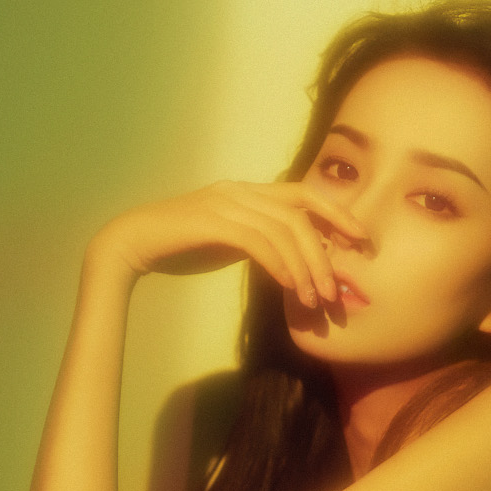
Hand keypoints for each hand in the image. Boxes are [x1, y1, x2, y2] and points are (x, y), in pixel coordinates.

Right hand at [92, 180, 369, 309]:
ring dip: (305, 267)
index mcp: (246, 192)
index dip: (335, 213)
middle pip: (300, 210)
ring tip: (316, 299)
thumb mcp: (225, 242)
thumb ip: (255, 242)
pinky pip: (257, 242)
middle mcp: (240, 191)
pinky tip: (290, 288)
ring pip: (283, 229)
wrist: (131, 244)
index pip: (303, 194)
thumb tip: (285, 259)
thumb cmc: (177, 247)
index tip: (359, 239)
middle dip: (327, 247)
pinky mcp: (211, 223)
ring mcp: (225, 204)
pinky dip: (279, 265)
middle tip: (340, 285)